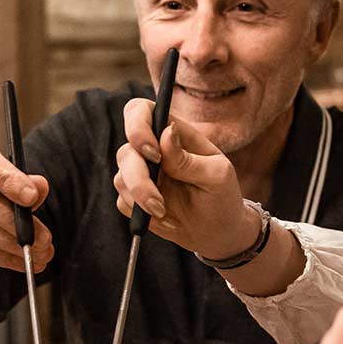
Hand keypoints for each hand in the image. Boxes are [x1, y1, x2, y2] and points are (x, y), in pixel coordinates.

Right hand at [0, 142, 53, 272]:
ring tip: (38, 255)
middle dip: (19, 225)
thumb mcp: (4, 182)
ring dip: (14, 246)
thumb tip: (40, 187)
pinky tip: (19, 262)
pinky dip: (2, 258)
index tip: (32, 198)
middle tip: (45, 241)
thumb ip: (24, 183)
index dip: (10, 180)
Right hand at [112, 100, 248, 258]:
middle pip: (125, 151)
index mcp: (173, 133)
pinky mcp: (134, 197)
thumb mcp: (216, 176)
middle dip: (138, 179)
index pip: (141, 111)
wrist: (217, 231)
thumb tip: (167, 133)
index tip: (153, 154)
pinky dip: (140, 214)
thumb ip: (188, 158)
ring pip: (120, 178)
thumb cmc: (221, 196)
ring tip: (164, 212)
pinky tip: (163, 218)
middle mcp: (152, 149)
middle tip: (159, 202)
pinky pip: (123, 202)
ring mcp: (141, 172)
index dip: (137, 127)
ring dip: (140, 199)